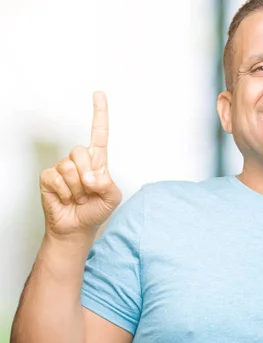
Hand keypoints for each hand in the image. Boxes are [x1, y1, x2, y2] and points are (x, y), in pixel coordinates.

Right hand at [40, 91, 121, 238]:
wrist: (76, 228)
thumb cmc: (95, 211)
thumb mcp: (112, 198)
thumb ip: (108, 185)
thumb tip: (91, 176)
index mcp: (98, 162)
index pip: (99, 134)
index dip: (99, 113)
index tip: (99, 94)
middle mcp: (79, 161)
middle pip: (80, 151)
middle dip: (86, 174)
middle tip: (89, 191)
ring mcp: (62, 168)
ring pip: (69, 167)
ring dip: (76, 188)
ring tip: (78, 197)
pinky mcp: (48, 177)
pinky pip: (56, 177)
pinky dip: (64, 192)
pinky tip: (66, 198)